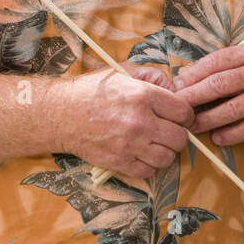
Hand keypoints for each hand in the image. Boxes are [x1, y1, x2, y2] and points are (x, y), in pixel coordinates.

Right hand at [61, 65, 193, 177]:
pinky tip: (141, 154)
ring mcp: (130, 144)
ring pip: (167, 157)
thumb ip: (151, 76)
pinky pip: (149, 171)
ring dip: (164, 152)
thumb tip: (175, 86)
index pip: (184, 112)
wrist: (59, 114)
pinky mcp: (119, 162)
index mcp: (143, 95)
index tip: (177, 116)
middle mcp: (140, 121)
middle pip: (180, 138)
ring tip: (154, 144)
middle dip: (177, 134)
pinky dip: (148, 165)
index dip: (184, 115)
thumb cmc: (91, 90)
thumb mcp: (121, 71)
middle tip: (167, 131)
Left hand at [174, 44, 243, 146]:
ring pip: (232, 110)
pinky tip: (217, 138)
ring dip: (207, 120)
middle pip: (219, 85)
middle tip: (177, 108)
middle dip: (193, 97)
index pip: (216, 62)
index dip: (193, 74)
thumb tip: (185, 77)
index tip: (176, 86)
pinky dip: (230, 135)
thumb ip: (224, 64)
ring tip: (191, 127)